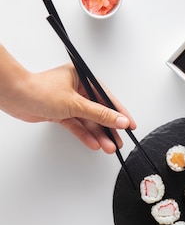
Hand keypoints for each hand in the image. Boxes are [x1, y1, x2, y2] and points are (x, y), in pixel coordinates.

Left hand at [20, 65, 135, 152]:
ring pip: (88, 120)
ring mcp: (67, 101)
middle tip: (118, 140)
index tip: (129, 124)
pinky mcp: (60, 113)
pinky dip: (85, 134)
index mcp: (81, 77)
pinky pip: (77, 125)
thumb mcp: (76, 104)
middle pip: (98, 111)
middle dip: (108, 128)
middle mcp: (75, 88)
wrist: (14, 97)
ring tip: (108, 146)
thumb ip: (100, 114)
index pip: (106, 97)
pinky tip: (94, 143)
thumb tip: (119, 120)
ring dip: (98, 134)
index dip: (119, 112)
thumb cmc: (38, 90)